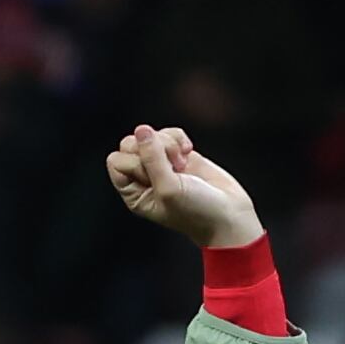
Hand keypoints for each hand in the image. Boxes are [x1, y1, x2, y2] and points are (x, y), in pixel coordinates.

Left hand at [104, 124, 262, 250]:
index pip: (116, 161)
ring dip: (167, 144)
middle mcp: (143, 177)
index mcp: (133, 192)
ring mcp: (161, 163)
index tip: (156, 178)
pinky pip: (169, 133)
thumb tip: (141, 129)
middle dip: (152, 149)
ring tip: (181, 163)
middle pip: (130, 143)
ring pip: (150, 135)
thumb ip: (152, 157)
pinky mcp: (178, 154)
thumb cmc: (195, 210)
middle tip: (171, 167)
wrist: (227, 214)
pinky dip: (178, 138)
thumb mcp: (168, 188)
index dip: (135, 162)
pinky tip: (189, 152)